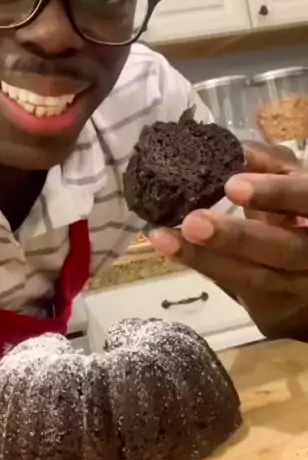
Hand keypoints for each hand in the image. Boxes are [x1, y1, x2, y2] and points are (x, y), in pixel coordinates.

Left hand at [148, 143, 307, 339]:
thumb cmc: (298, 217)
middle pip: (286, 249)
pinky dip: (202, 266)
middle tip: (192, 222)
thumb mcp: (293, 186)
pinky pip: (235, 289)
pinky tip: (169, 247)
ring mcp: (298, 288)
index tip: (232, 186)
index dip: (277, 194)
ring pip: (256, 278)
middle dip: (237, 238)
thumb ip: (270, 166)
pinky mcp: (273, 310)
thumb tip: (236, 149)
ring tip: (164, 238)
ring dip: (206, 258)